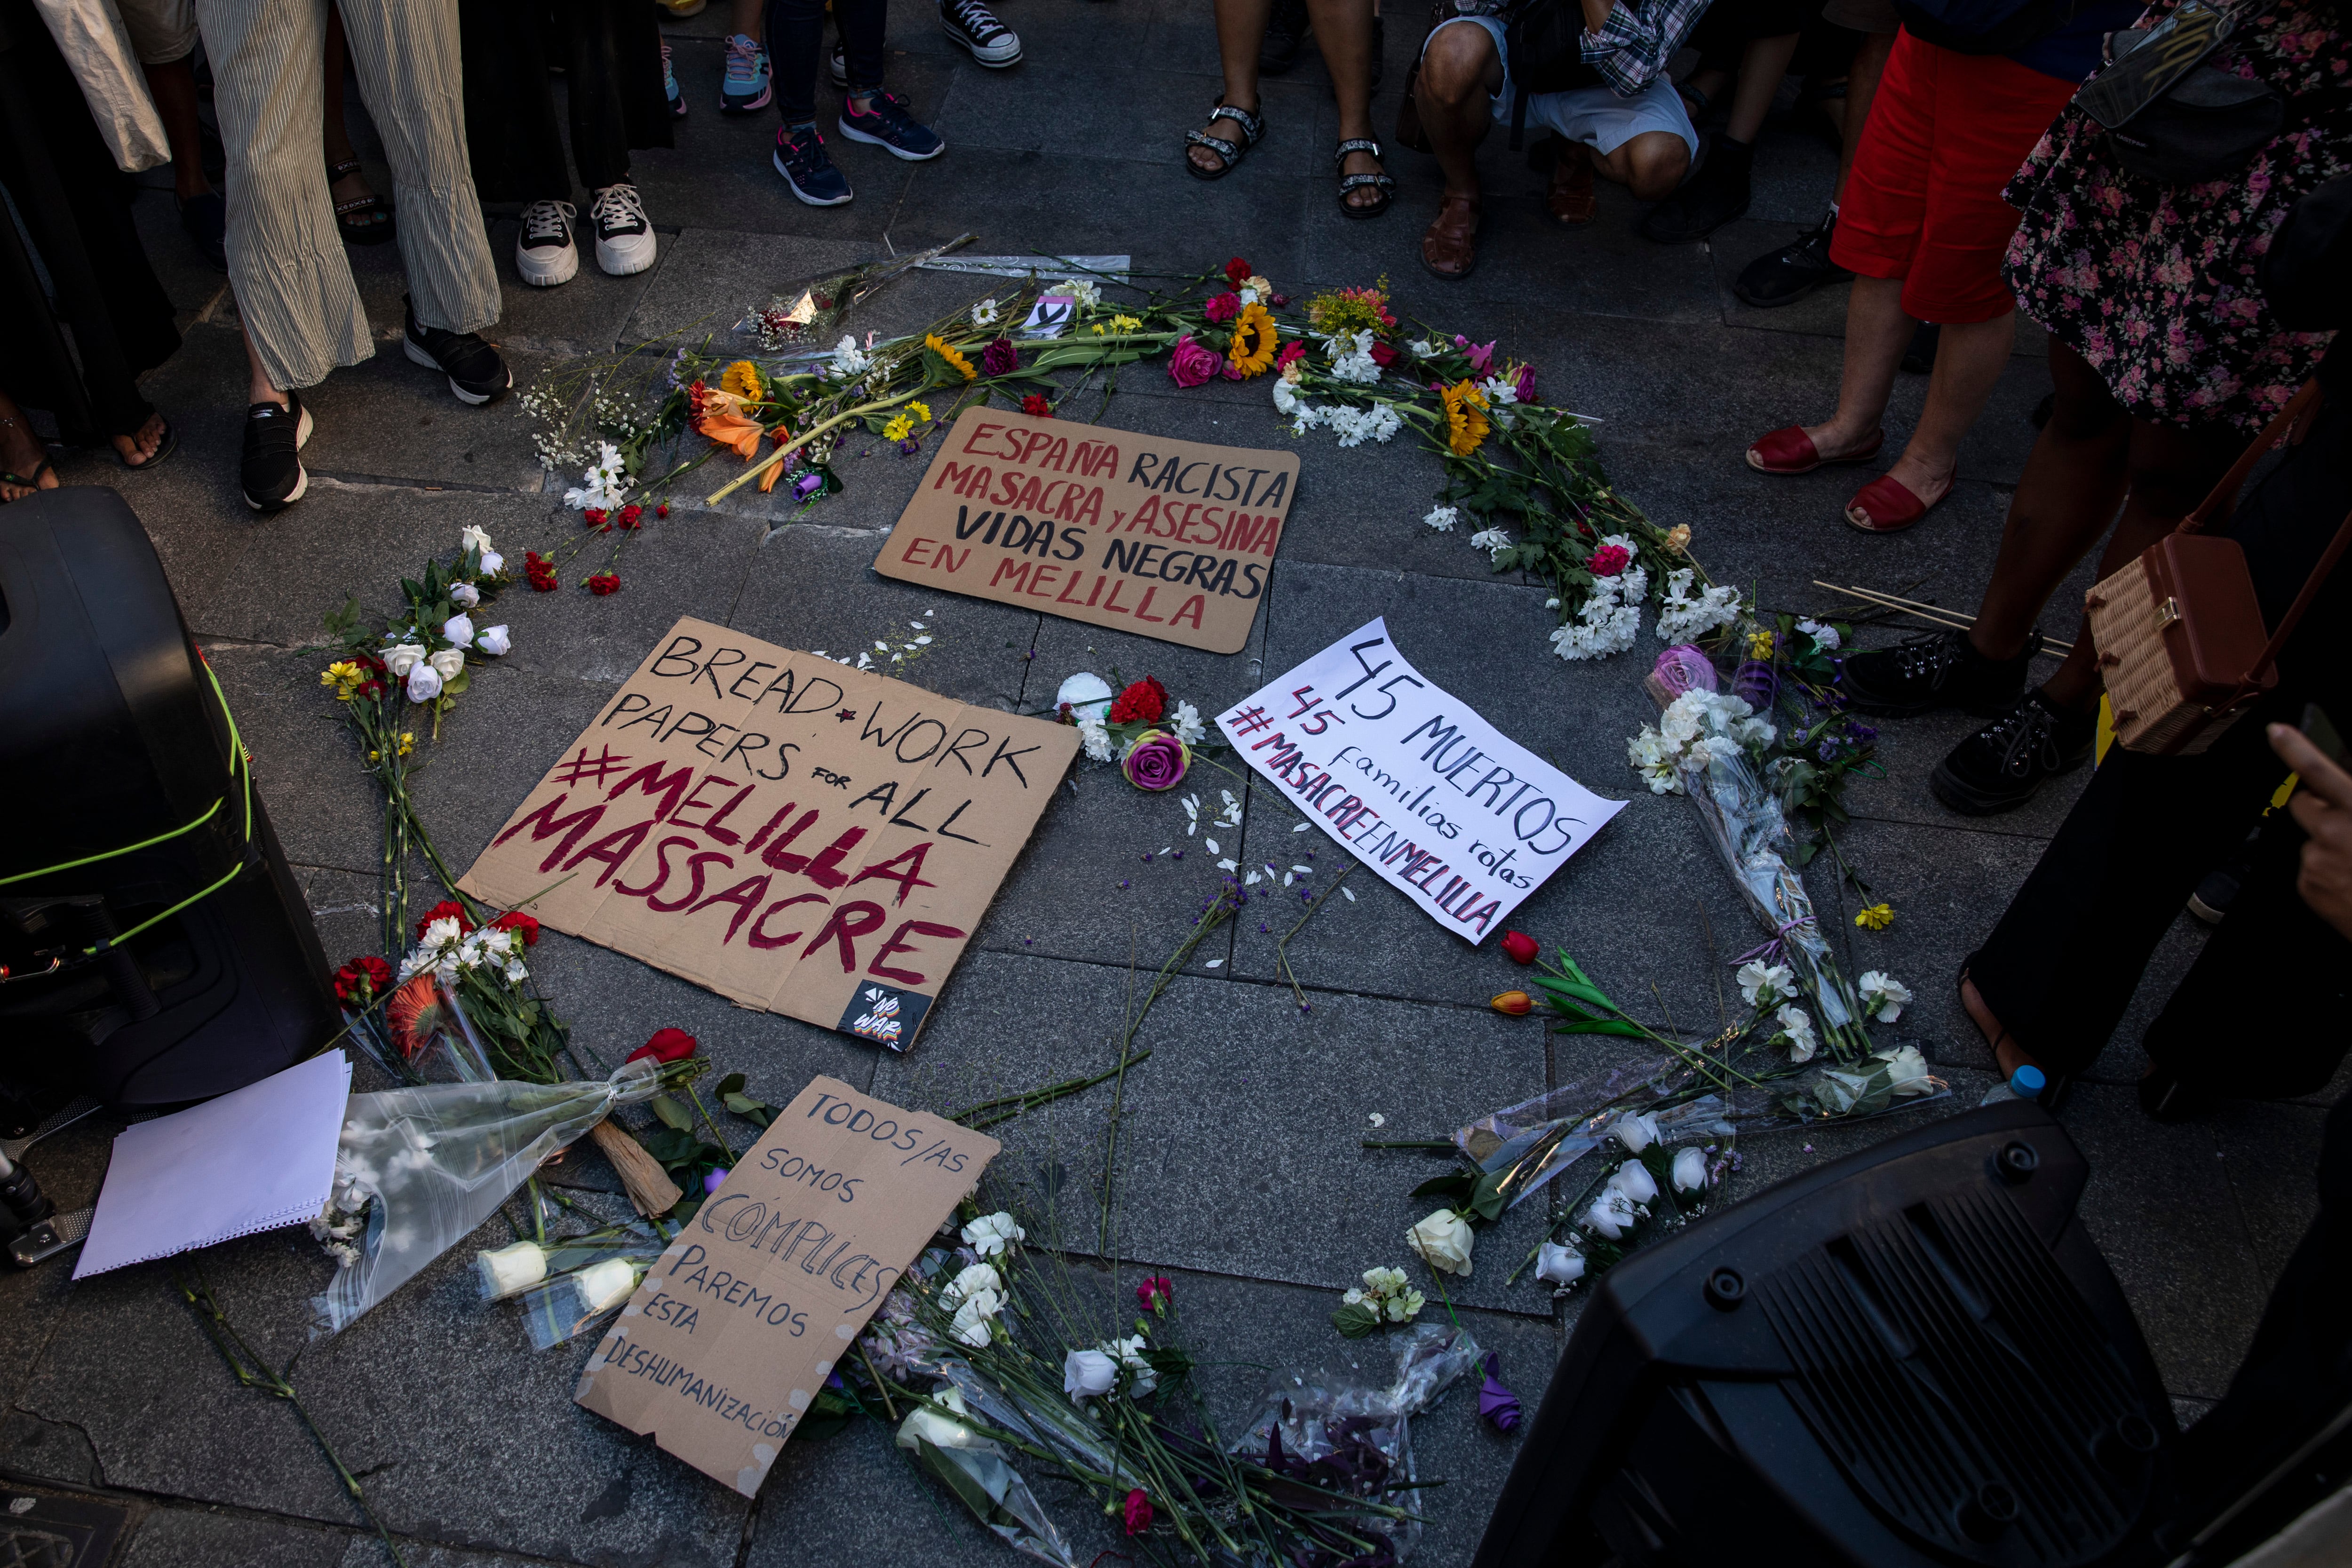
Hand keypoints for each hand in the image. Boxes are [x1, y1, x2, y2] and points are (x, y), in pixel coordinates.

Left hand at [2269, 722, 2351, 940]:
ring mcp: (2314, 860)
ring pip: (2309, 840)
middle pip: (2303, 805)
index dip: (2294, 747)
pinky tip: (2349, 883)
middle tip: (2345, 825)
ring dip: (2326, 846)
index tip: (2275, 731)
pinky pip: (2308, 869)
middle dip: (2318, 808)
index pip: (2317, 771)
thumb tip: (2346, 793)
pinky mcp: (2305, 886)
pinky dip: (2325, 872)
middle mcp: (2331, 833)